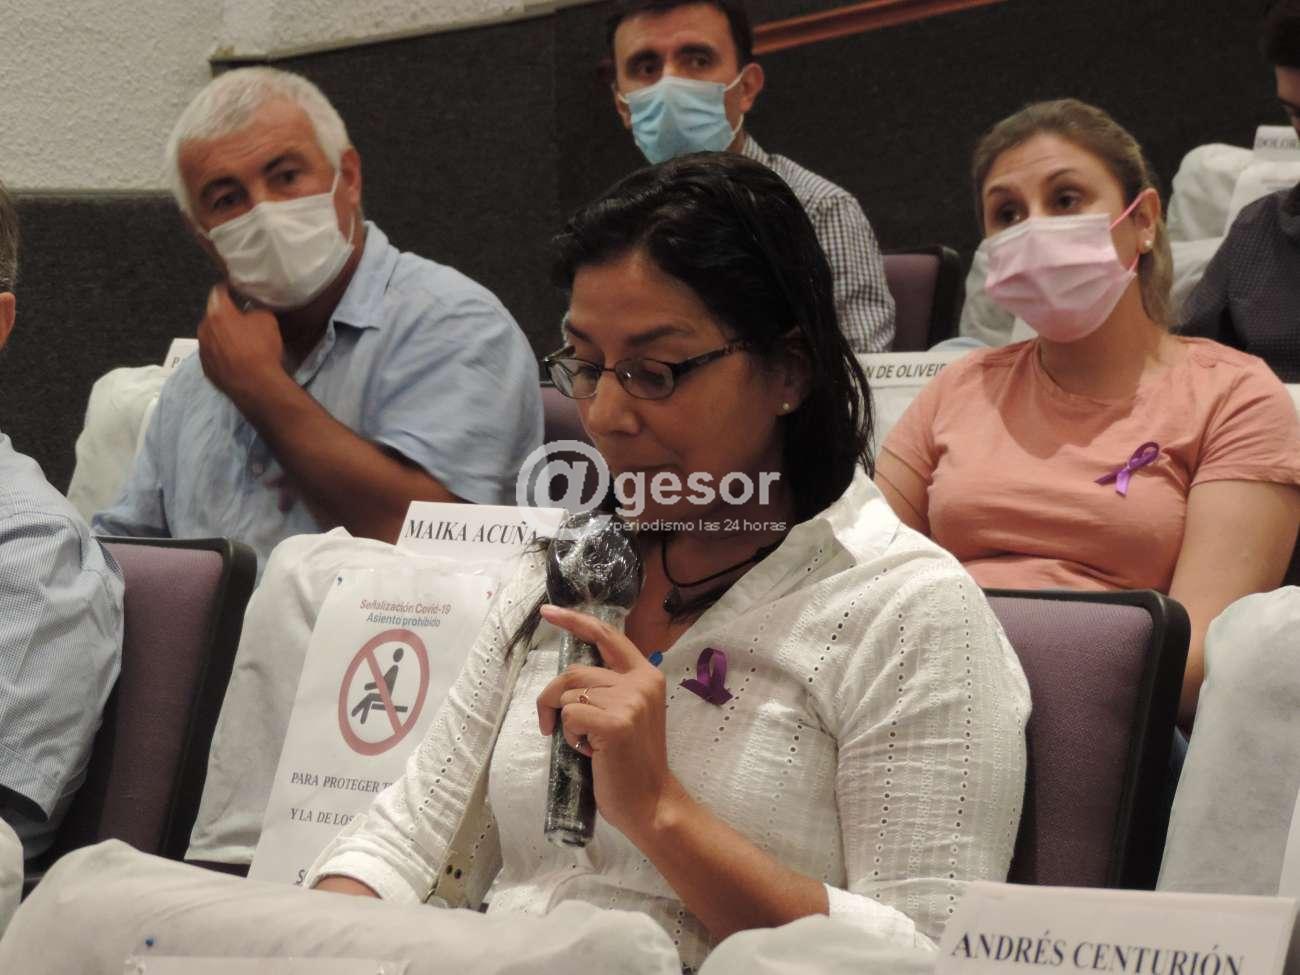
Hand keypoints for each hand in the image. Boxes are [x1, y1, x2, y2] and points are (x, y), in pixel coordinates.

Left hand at [197, 284, 286, 413]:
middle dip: (225, 314)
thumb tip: (249, 313)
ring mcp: (202, 350)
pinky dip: (222, 353)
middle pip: (212, 315)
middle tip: (241, 317)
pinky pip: (213, 354)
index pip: (218, 291)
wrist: (256, 385)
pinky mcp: (206, 369)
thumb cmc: (261, 348)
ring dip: (222, 335)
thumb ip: (254, 310)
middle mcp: (203, 328)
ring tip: (239, 341)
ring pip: (211, 335)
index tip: (236, 288)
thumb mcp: (267, 319)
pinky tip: (235, 359)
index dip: (228, 288)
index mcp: (217, 312)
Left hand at [535, 604, 684, 841]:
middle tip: (549, 725)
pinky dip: (568, 736)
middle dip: (552, 698)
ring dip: (563, 722)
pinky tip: (588, 752)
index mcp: (647, 675)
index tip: (547, 612)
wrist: (651, 802)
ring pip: (568, 695)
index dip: (574, 621)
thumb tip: (570, 679)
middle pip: (574, 672)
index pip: (607, 635)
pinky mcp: (616, 723)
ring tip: (585, 744)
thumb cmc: (632, 762)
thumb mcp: (628, 713)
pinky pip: (569, 716)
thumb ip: (610, 688)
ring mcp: (630, 702)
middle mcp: (641, 682)